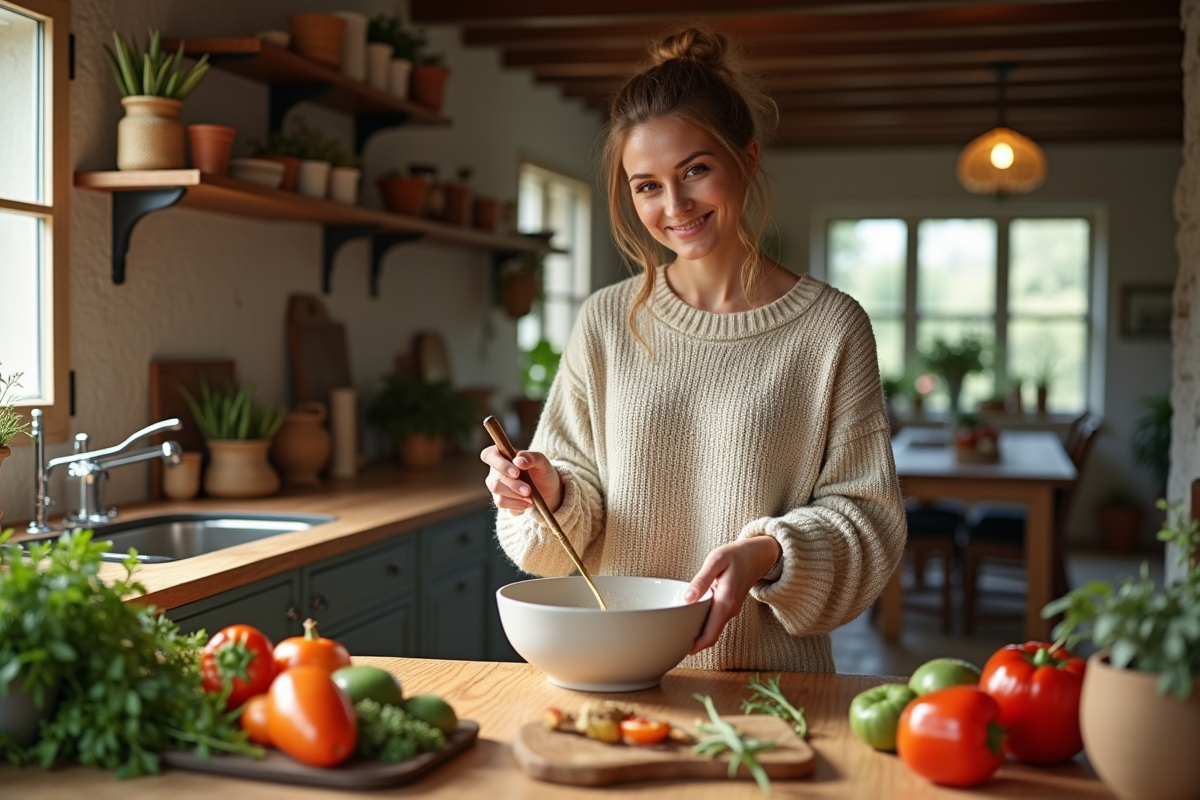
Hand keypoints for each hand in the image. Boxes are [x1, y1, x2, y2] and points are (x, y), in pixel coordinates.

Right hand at [480, 446, 563, 514]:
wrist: (548, 492)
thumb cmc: (542, 472)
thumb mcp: (542, 462)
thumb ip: (532, 457)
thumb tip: (518, 460)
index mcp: (503, 454)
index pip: (489, 455)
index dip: (500, 464)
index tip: (516, 473)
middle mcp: (496, 469)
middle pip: (494, 477)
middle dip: (513, 484)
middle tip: (528, 490)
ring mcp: (496, 485)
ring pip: (496, 490)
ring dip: (515, 494)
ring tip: (530, 496)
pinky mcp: (500, 499)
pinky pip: (501, 502)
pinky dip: (516, 504)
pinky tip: (528, 503)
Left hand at [683, 536, 781, 654]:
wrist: (757, 554)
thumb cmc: (735, 555)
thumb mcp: (716, 561)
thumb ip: (701, 580)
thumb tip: (687, 599)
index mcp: (725, 601)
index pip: (710, 634)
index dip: (695, 646)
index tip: (680, 650)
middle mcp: (730, 610)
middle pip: (711, 636)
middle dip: (693, 643)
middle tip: (673, 642)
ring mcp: (731, 610)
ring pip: (713, 629)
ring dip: (698, 634)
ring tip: (678, 631)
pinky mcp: (730, 607)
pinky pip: (716, 621)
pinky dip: (704, 624)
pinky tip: (691, 618)